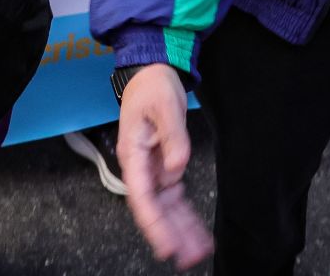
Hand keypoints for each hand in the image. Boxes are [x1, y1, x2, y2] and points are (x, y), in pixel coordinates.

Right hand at [118, 64, 211, 269]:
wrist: (151, 71)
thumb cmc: (152, 86)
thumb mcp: (165, 106)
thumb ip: (173, 138)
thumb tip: (175, 170)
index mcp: (133, 155)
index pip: (141, 196)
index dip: (153, 223)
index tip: (166, 244)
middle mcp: (140, 168)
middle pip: (154, 208)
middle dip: (169, 234)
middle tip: (186, 257)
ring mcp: (152, 169)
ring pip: (166, 207)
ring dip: (180, 229)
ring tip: (197, 252)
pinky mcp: (164, 166)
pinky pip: (175, 197)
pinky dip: (185, 214)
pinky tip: (196, 231)